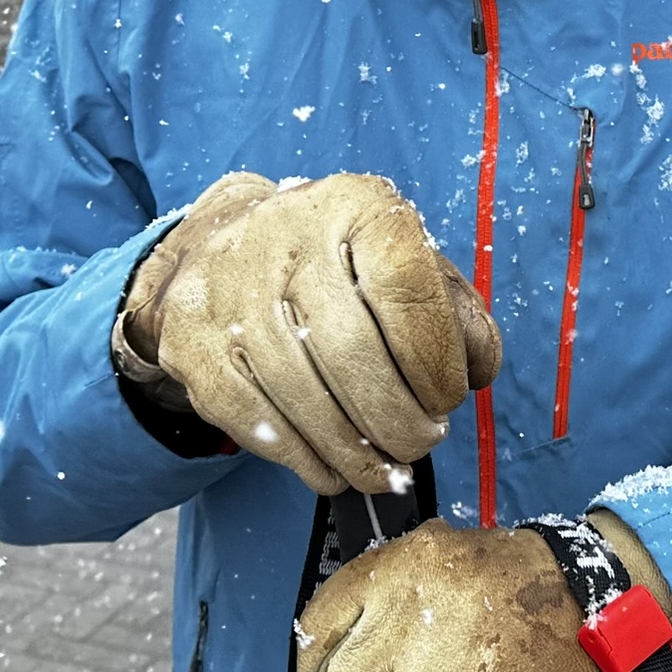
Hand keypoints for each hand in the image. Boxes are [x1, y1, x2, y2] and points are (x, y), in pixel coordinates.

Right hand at [115, 172, 500, 492]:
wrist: (221, 247)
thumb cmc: (336, 266)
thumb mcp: (402, 261)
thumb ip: (454, 311)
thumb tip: (477, 370)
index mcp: (353, 205)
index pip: (404, 282)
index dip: (434, 357)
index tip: (446, 398)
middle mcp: (286, 234)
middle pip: (350, 349)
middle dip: (398, 418)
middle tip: (419, 443)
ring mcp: (230, 288)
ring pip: (303, 394)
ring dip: (355, 450)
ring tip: (385, 466)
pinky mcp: (194, 342)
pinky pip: (257, 419)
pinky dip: (305, 458)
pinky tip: (334, 467)